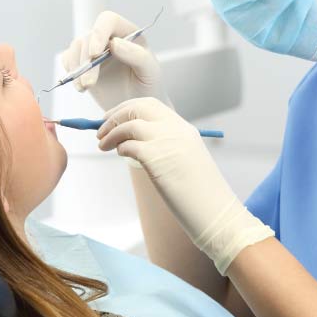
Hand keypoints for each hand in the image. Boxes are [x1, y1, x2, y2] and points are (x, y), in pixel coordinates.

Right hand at [61, 11, 169, 111]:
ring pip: (76, 47)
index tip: (95, 54)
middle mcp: (109, 38)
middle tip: (90, 84)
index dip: (99, 32)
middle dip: (86, 61)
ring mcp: (94, 50)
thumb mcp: (151, 73)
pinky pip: (69, 60)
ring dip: (77, 68)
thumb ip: (138, 56)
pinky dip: (71, 73)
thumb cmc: (147, 88)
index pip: (109, 20)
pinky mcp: (83, 64)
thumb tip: (115, 43)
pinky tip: (82, 87)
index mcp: (128, 34)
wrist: (135, 108)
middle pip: (89, 37)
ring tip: (85, 87)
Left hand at [96, 97, 272, 273]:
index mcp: (183, 128)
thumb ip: (164, 146)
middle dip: (115, 115)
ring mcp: (167, 141)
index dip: (127, 108)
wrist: (215, 211)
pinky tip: (120, 155)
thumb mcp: (184, 159)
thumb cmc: (199, 193)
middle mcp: (175, 129)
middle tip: (101, 128)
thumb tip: (132, 142)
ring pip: (129, 124)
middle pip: (137, 108)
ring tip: (102, 145)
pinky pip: (129, 144)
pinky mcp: (157, 157)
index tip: (113, 118)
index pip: (150, 105)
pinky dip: (120, 147)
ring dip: (111, 132)